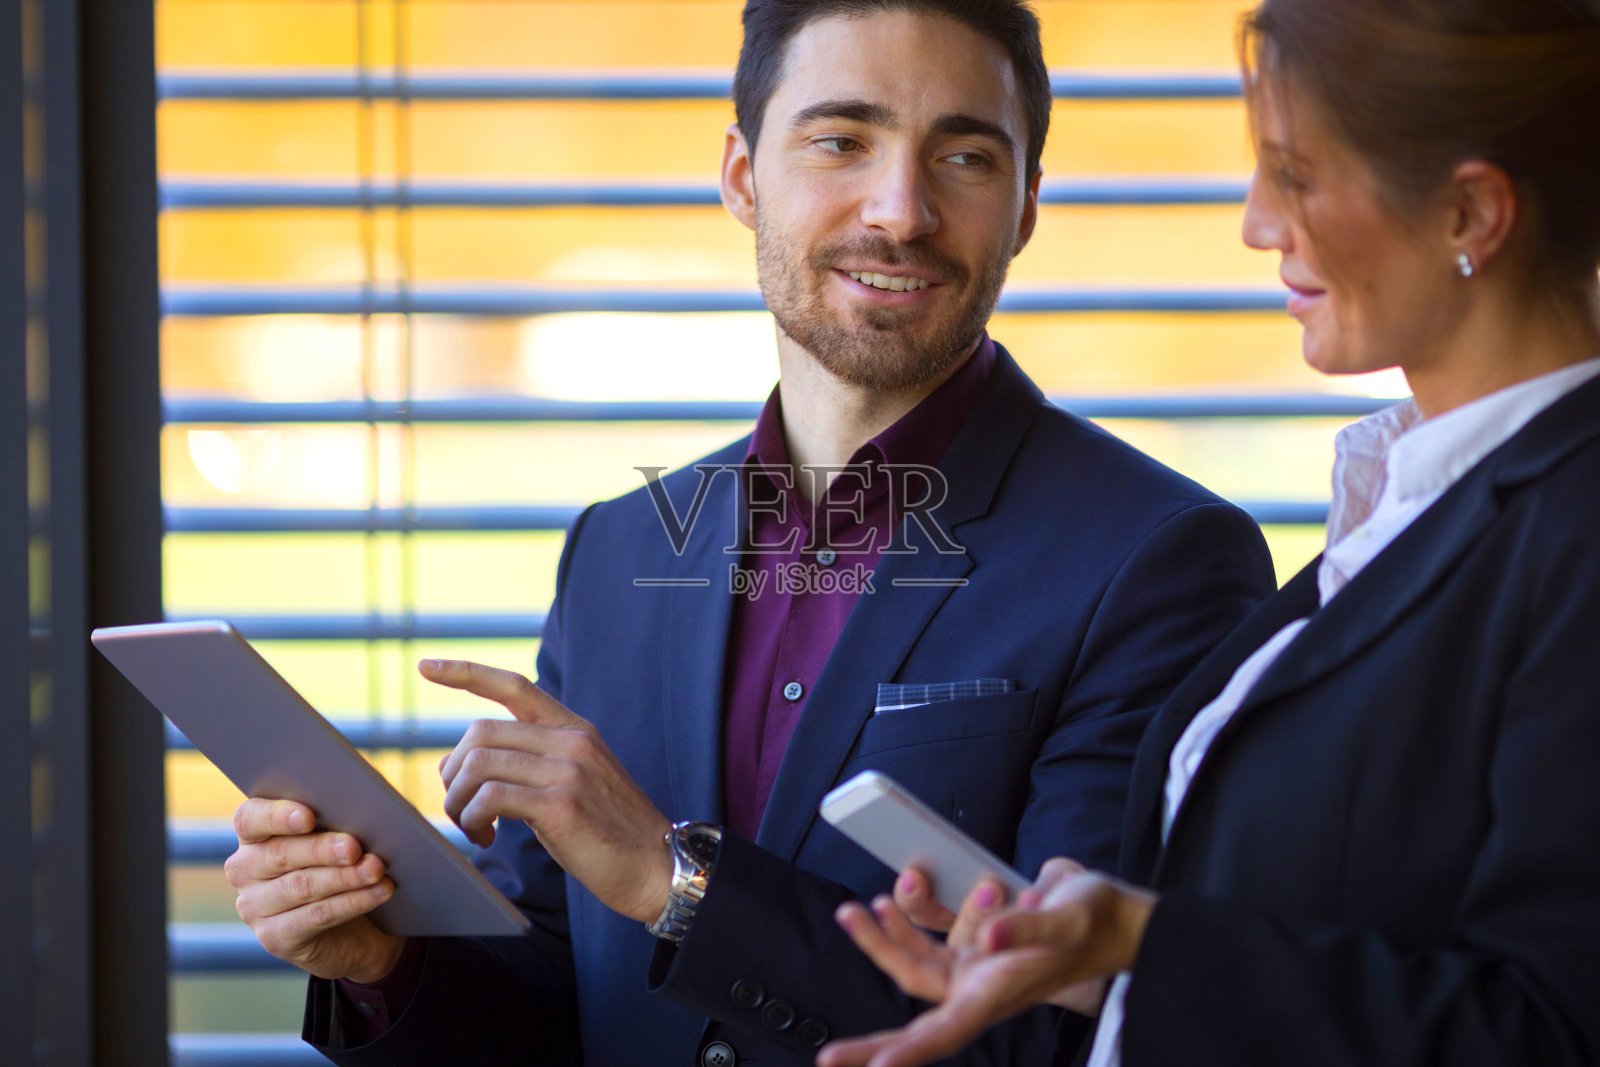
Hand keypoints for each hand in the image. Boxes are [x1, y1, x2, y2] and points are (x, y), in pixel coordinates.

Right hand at [225, 798, 404, 982]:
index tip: (309, 817)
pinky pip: (316, 916)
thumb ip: (336, 822)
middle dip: (322, 849)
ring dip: (344, 877)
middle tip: (354, 847)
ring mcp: (254, 907)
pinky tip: (379, 892)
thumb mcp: (337, 839)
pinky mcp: (274, 938)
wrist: (356, 928)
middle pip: (280, 854)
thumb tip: (361, 811)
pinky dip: (352, 902)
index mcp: (254, 834)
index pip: (251, 819)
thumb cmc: (342, 866)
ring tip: (375, 869)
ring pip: (301, 886)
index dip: (278, 816)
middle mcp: (245, 870)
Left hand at [428, 659, 673, 923]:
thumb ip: (528, 765)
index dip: (467, 673)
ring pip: (479, 763)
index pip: (514, 686)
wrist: (658, 867)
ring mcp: (568, 770)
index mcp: (574, 729)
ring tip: (472, 827)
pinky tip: (485, 837)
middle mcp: (571, 741)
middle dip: (453, 772)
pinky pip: (490, 797)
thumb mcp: (573, 783)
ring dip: (459, 800)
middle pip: (481, 732)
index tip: (428, 667)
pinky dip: (473, 818)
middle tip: (461, 807)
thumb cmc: (609, 833)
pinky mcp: (560, 804)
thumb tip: (460, 763)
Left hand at [819, 861, 1152, 1066]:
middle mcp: (981, 989)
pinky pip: (930, 937)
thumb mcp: (1069, 915)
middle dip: (873, 1041)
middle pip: (918, 1022)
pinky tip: (897, 894)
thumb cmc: (1097, 921)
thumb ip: (1027, 926)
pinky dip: (909, 919)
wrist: (1111, 913)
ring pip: (914, 966)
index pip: (946, 1033)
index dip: (909, 1054)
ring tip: (855, 908)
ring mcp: (975, 970)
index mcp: (999, 993)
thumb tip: (984, 939)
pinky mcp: (975, 948)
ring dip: (882, 941)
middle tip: (827, 1058)